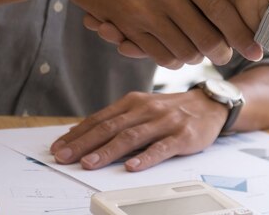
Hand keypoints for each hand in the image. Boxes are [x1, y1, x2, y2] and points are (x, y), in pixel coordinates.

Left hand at [50, 90, 228, 170]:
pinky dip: (146, 157)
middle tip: (64, 157)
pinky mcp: (183, 135)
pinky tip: (133, 166)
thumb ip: (116, 120)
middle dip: (84, 143)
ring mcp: (165, 122)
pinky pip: (162, 147)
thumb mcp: (142, 108)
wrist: (209, 104)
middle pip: (111, 127)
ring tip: (89, 163)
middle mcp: (146, 109)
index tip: (58, 147)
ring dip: (108, 151)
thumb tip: (81, 133)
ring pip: (132, 137)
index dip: (78, 134)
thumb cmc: (170, 110)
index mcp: (133, 102)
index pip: (100, 119)